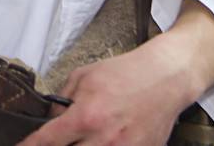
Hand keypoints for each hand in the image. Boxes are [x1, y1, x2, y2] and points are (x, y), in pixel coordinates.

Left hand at [18, 45, 190, 145]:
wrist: (165, 78)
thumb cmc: (123, 74)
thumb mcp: (81, 78)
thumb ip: (60, 103)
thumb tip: (47, 122)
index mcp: (86, 117)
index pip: (48, 140)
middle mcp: (105, 139)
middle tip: (57, 138)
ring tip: (83, 137)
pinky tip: (102, 140)